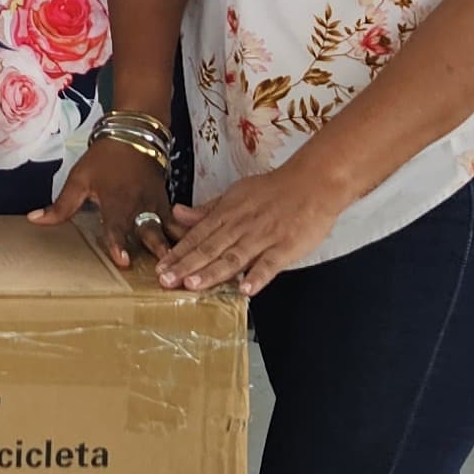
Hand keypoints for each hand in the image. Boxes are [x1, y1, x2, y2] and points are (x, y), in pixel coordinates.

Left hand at [35, 133, 173, 266]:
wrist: (135, 133)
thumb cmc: (104, 158)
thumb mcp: (79, 178)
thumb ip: (60, 205)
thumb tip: (34, 220)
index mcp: (117, 200)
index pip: (117, 226)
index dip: (118, 244)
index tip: (122, 262)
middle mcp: (140, 205)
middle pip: (149, 230)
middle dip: (156, 249)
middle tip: (165, 271)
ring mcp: (157, 204)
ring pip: (168, 228)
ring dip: (175, 246)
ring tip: (185, 265)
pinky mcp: (167, 203)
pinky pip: (178, 221)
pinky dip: (186, 235)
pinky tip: (195, 251)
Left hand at [160, 155, 361, 295]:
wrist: (314, 183)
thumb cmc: (274, 190)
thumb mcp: (236, 193)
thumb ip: (207, 209)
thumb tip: (177, 214)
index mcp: (228, 213)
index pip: (198, 235)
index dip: (178, 252)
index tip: (160, 268)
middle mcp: (242, 226)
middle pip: (210, 248)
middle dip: (186, 265)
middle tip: (166, 281)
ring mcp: (263, 237)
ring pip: (234, 256)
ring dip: (213, 272)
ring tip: (193, 285)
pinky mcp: (286, 247)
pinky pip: (270, 263)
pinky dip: (258, 277)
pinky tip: (245, 290)